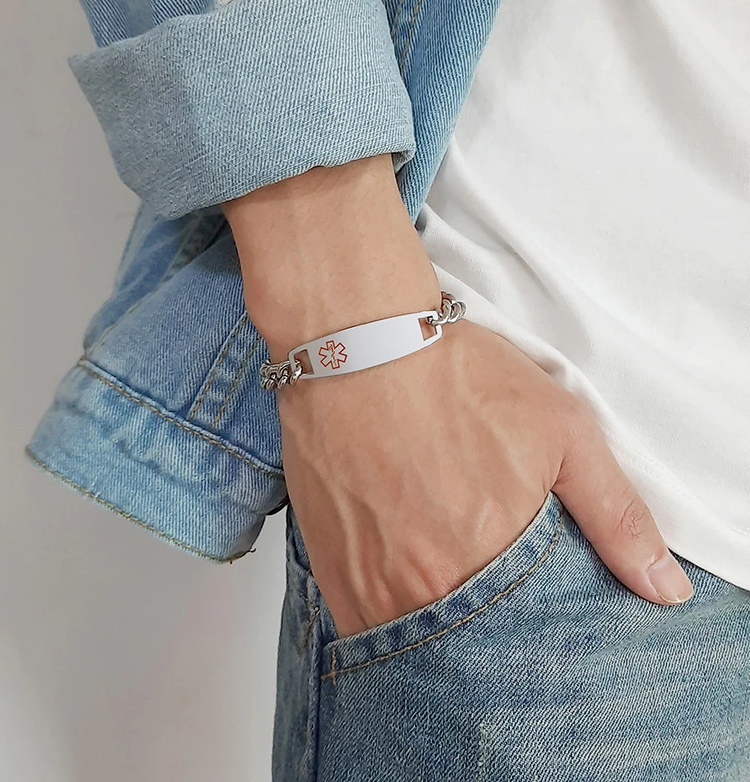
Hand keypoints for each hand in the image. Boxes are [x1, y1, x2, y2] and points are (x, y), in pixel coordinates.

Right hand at [223, 155, 693, 638]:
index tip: (527, 609)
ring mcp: (367, 580)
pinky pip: (361, 620)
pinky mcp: (326, 563)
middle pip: (465, 646)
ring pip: (410, 640)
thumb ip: (617, 517)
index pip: (525, 644)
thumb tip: (664, 589)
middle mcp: (422, 587)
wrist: (358, 343)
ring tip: (442, 571)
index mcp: (488, 565)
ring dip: (433, 623)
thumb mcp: (562, 432)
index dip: (533, 634)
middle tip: (481, 576)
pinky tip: (403, 566)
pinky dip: (388, 610)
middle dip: (484, 632)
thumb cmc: (455, 377)